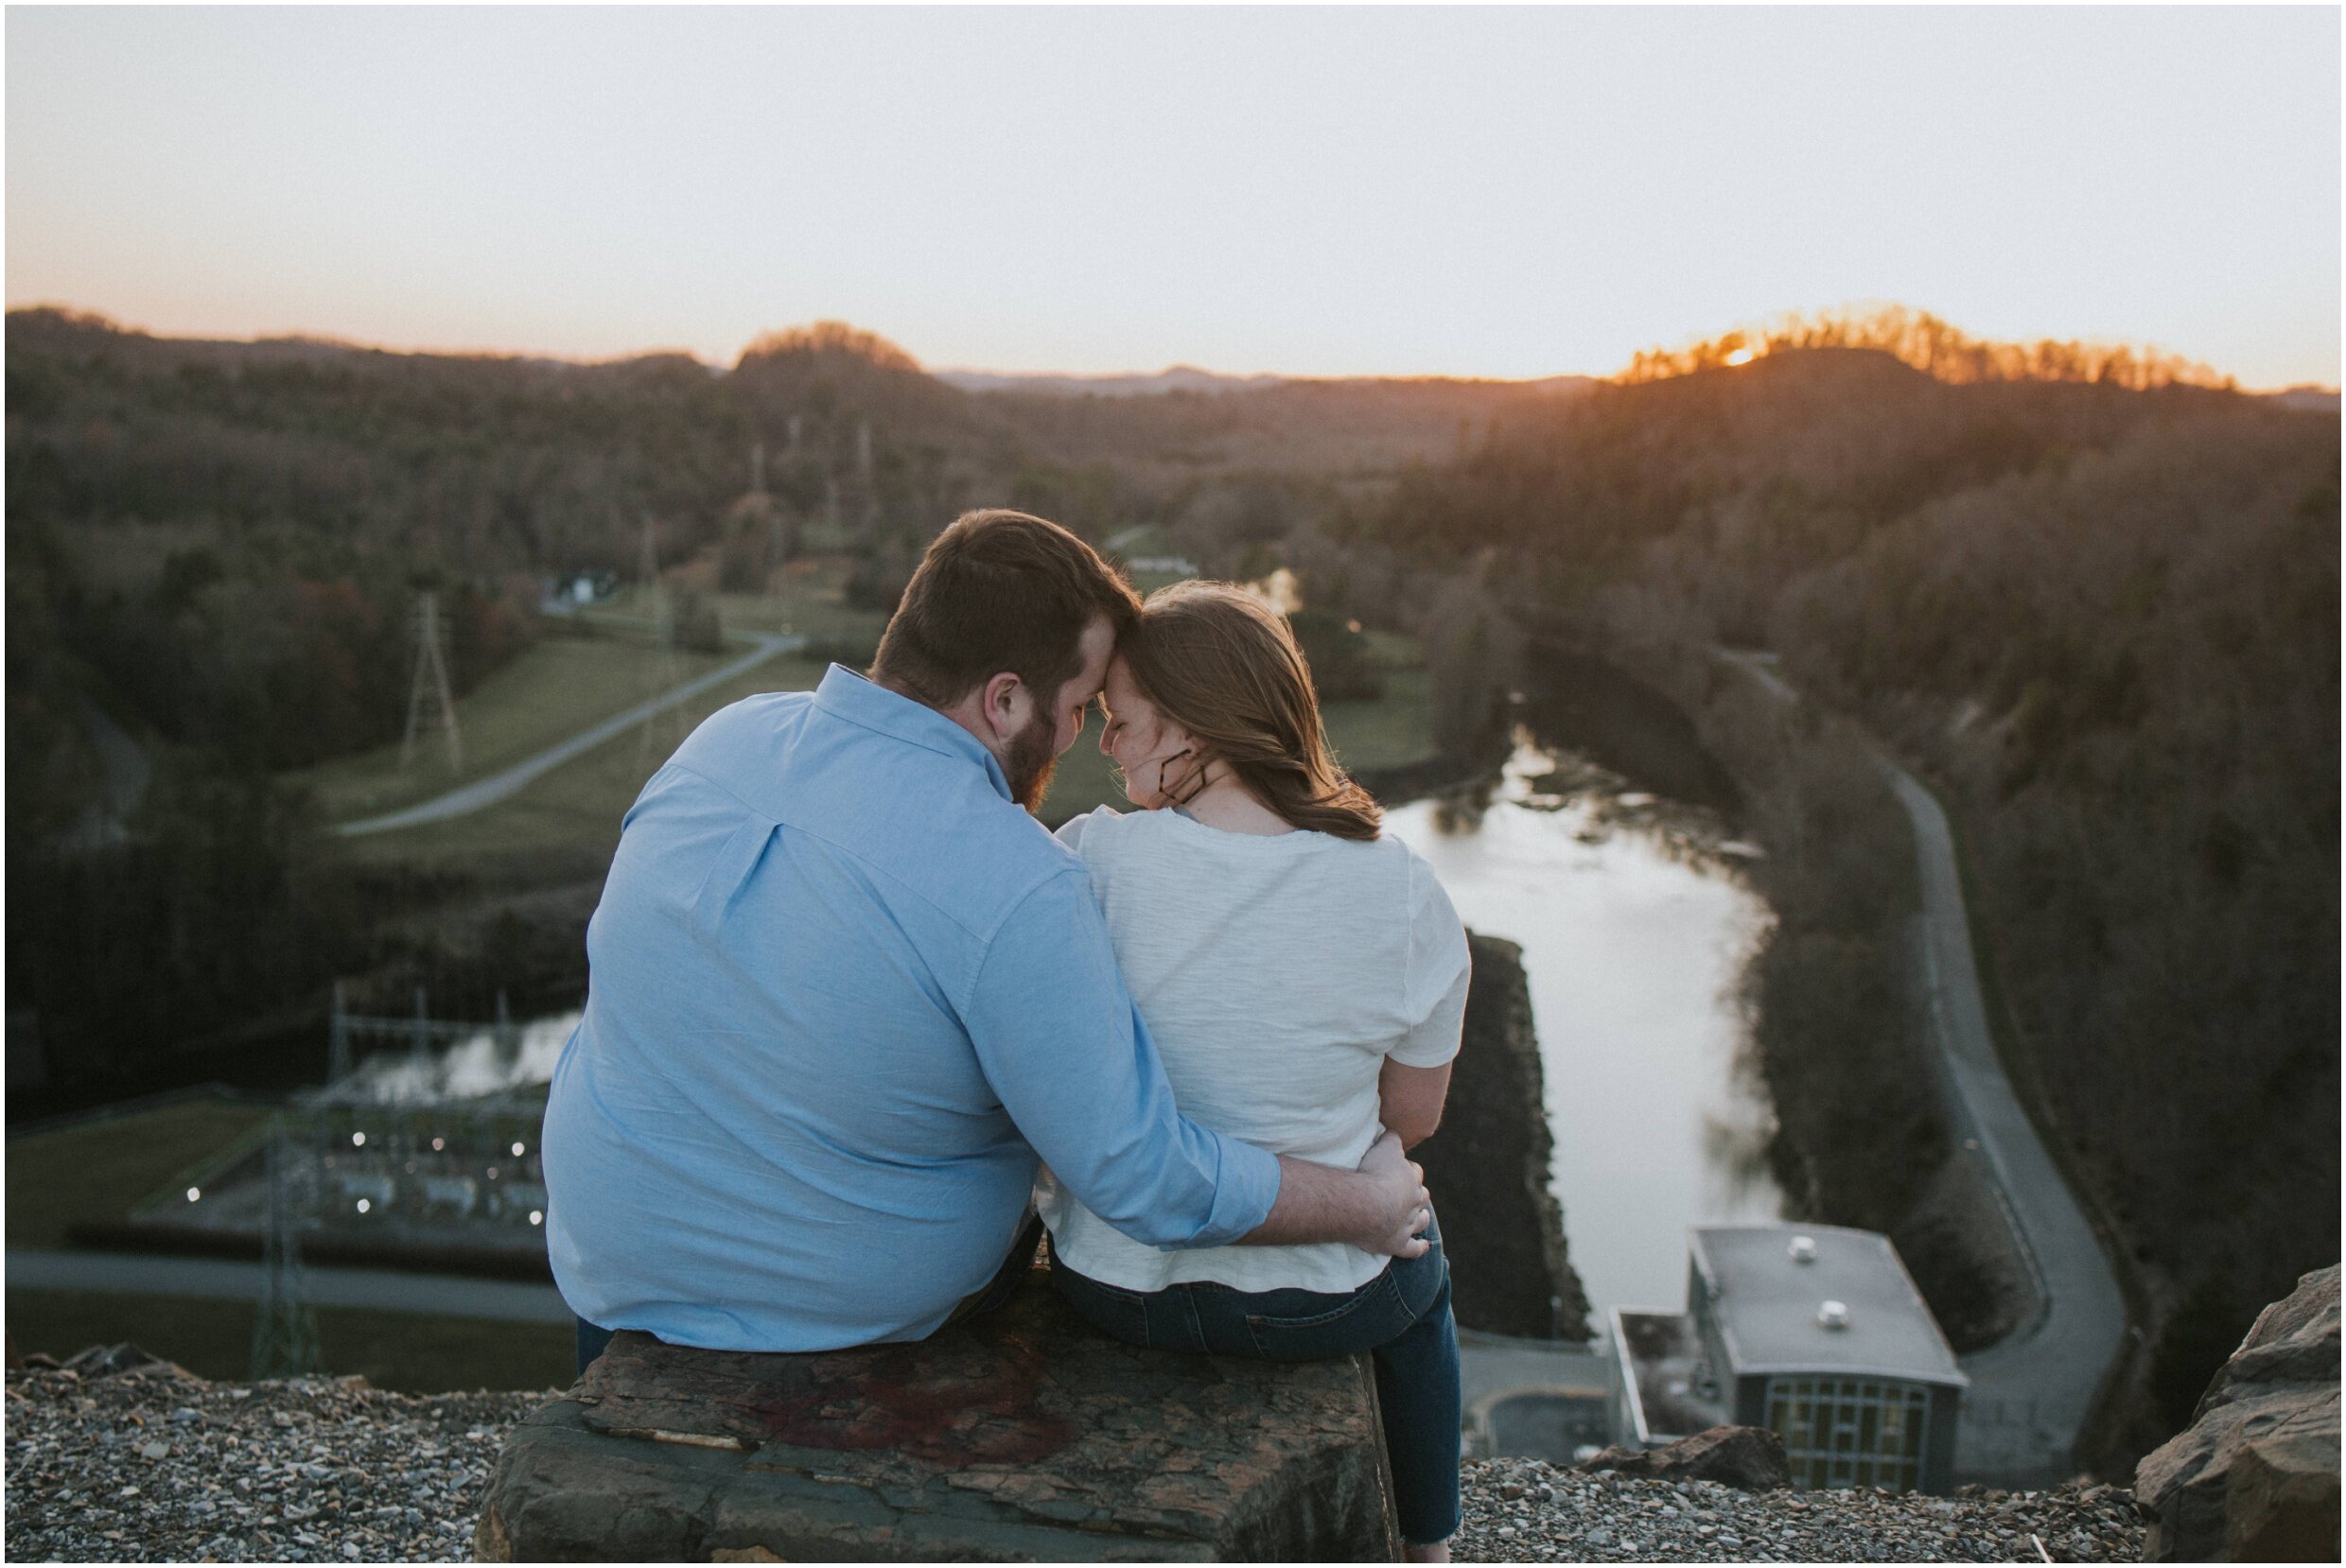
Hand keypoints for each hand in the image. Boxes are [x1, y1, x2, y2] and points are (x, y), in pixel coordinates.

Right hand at [1356, 1131, 1431, 1258]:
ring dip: (1421, 1219)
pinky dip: (1419, 1248)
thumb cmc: (1374, 1173)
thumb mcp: (1384, 1147)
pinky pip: (1413, 1248)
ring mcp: (1407, 1224)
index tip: (1401, 1169)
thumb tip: (1394, 1131)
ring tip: (1422, 1217)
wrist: (1368, 1204)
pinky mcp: (1398, 1244)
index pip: (1414, 1172)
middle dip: (1418, 1194)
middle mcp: (1413, 1202)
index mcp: (1410, 1179)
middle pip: (1421, 1196)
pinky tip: (1424, 1247)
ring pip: (1420, 1221)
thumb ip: (1391, 1138)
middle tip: (1410, 1193)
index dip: (1409, 1171)